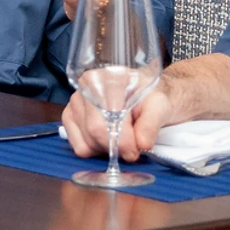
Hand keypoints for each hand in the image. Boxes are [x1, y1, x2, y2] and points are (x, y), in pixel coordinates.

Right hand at [61, 78, 179, 160]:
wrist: (145, 96)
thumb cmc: (150, 99)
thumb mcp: (160, 106)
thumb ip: (152, 123)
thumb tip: (142, 143)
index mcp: (108, 77)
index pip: (108, 116)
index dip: (123, 141)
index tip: (135, 152)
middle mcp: (86, 86)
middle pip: (94, 130)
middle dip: (116, 147)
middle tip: (132, 150)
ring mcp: (75, 101)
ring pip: (86, 142)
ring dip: (107, 149)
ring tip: (121, 138)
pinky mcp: (69, 116)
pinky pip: (78, 146)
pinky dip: (94, 150)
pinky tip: (107, 139)